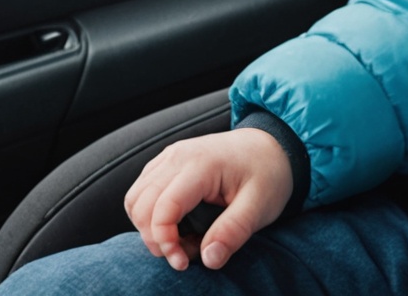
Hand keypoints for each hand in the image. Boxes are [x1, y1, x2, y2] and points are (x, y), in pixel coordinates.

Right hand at [124, 127, 292, 270]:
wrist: (272, 145)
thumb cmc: (268, 173)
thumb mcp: (260, 206)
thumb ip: (233, 232)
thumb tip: (209, 259)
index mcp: (200, 165)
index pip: (163, 208)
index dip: (165, 242)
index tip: (183, 262)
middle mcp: (177, 156)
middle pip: (141, 205)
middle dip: (155, 238)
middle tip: (185, 253)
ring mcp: (169, 156)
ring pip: (135, 198)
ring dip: (148, 226)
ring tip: (182, 239)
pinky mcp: (167, 162)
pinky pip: (142, 190)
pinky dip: (149, 214)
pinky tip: (177, 224)